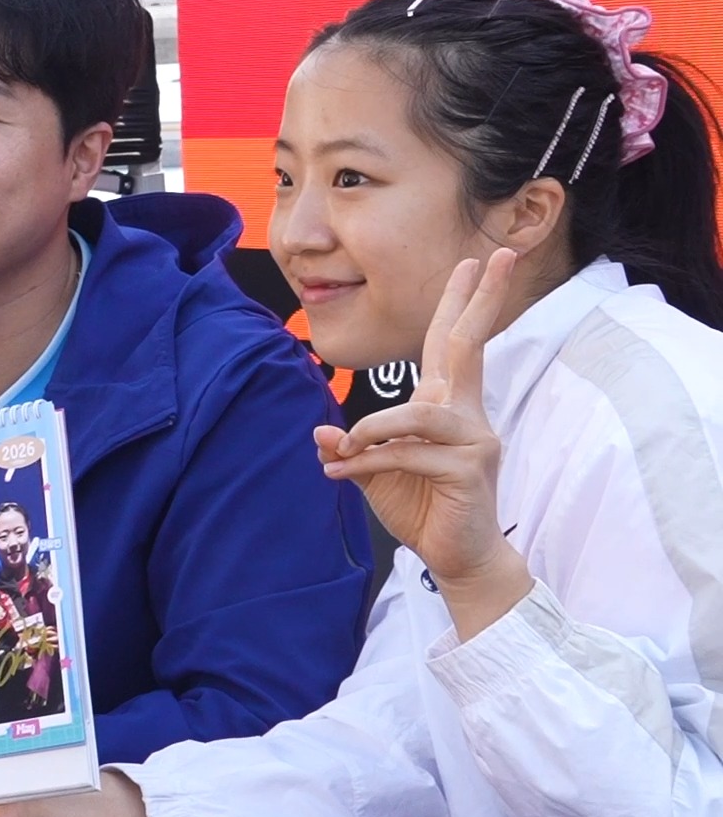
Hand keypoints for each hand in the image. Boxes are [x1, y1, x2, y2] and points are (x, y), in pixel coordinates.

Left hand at [315, 251, 532, 638]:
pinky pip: (409, 454)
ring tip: (345, 451)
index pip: (451, 343)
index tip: (477, 262)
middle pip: (469, 345)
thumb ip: (351, 450)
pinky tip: (344, 474)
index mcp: (447, 406)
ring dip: (373, 430)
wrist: (458, 560)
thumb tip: (320, 434)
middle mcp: (467, 414)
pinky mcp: (469, 470)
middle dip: (481, 299)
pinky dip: (370, 462)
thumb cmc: (424, 511)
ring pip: (417, 412)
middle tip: (497, 255)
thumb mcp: (376, 474)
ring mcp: (474, 440)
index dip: (461, 302)